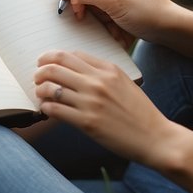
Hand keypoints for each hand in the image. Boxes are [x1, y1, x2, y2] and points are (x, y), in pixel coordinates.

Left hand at [33, 49, 170, 165]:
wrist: (155, 137)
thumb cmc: (140, 112)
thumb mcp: (124, 82)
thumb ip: (103, 73)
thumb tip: (76, 70)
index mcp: (108, 69)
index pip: (71, 55)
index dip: (52, 57)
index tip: (45, 62)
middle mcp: (97, 82)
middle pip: (56, 66)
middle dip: (40, 70)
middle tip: (37, 77)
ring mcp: (91, 102)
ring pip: (51, 87)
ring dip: (40, 89)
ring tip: (39, 93)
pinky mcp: (87, 122)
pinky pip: (55, 109)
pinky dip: (45, 107)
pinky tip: (46, 109)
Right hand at [57, 0, 192, 55]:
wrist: (170, 29)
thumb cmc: (146, 11)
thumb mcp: (114, 2)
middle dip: (81, 3)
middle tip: (79, 16)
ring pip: (92, 2)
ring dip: (94, 16)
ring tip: (106, 26)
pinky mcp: (119, 6)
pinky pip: (102, 12)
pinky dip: (104, 23)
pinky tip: (115, 32)